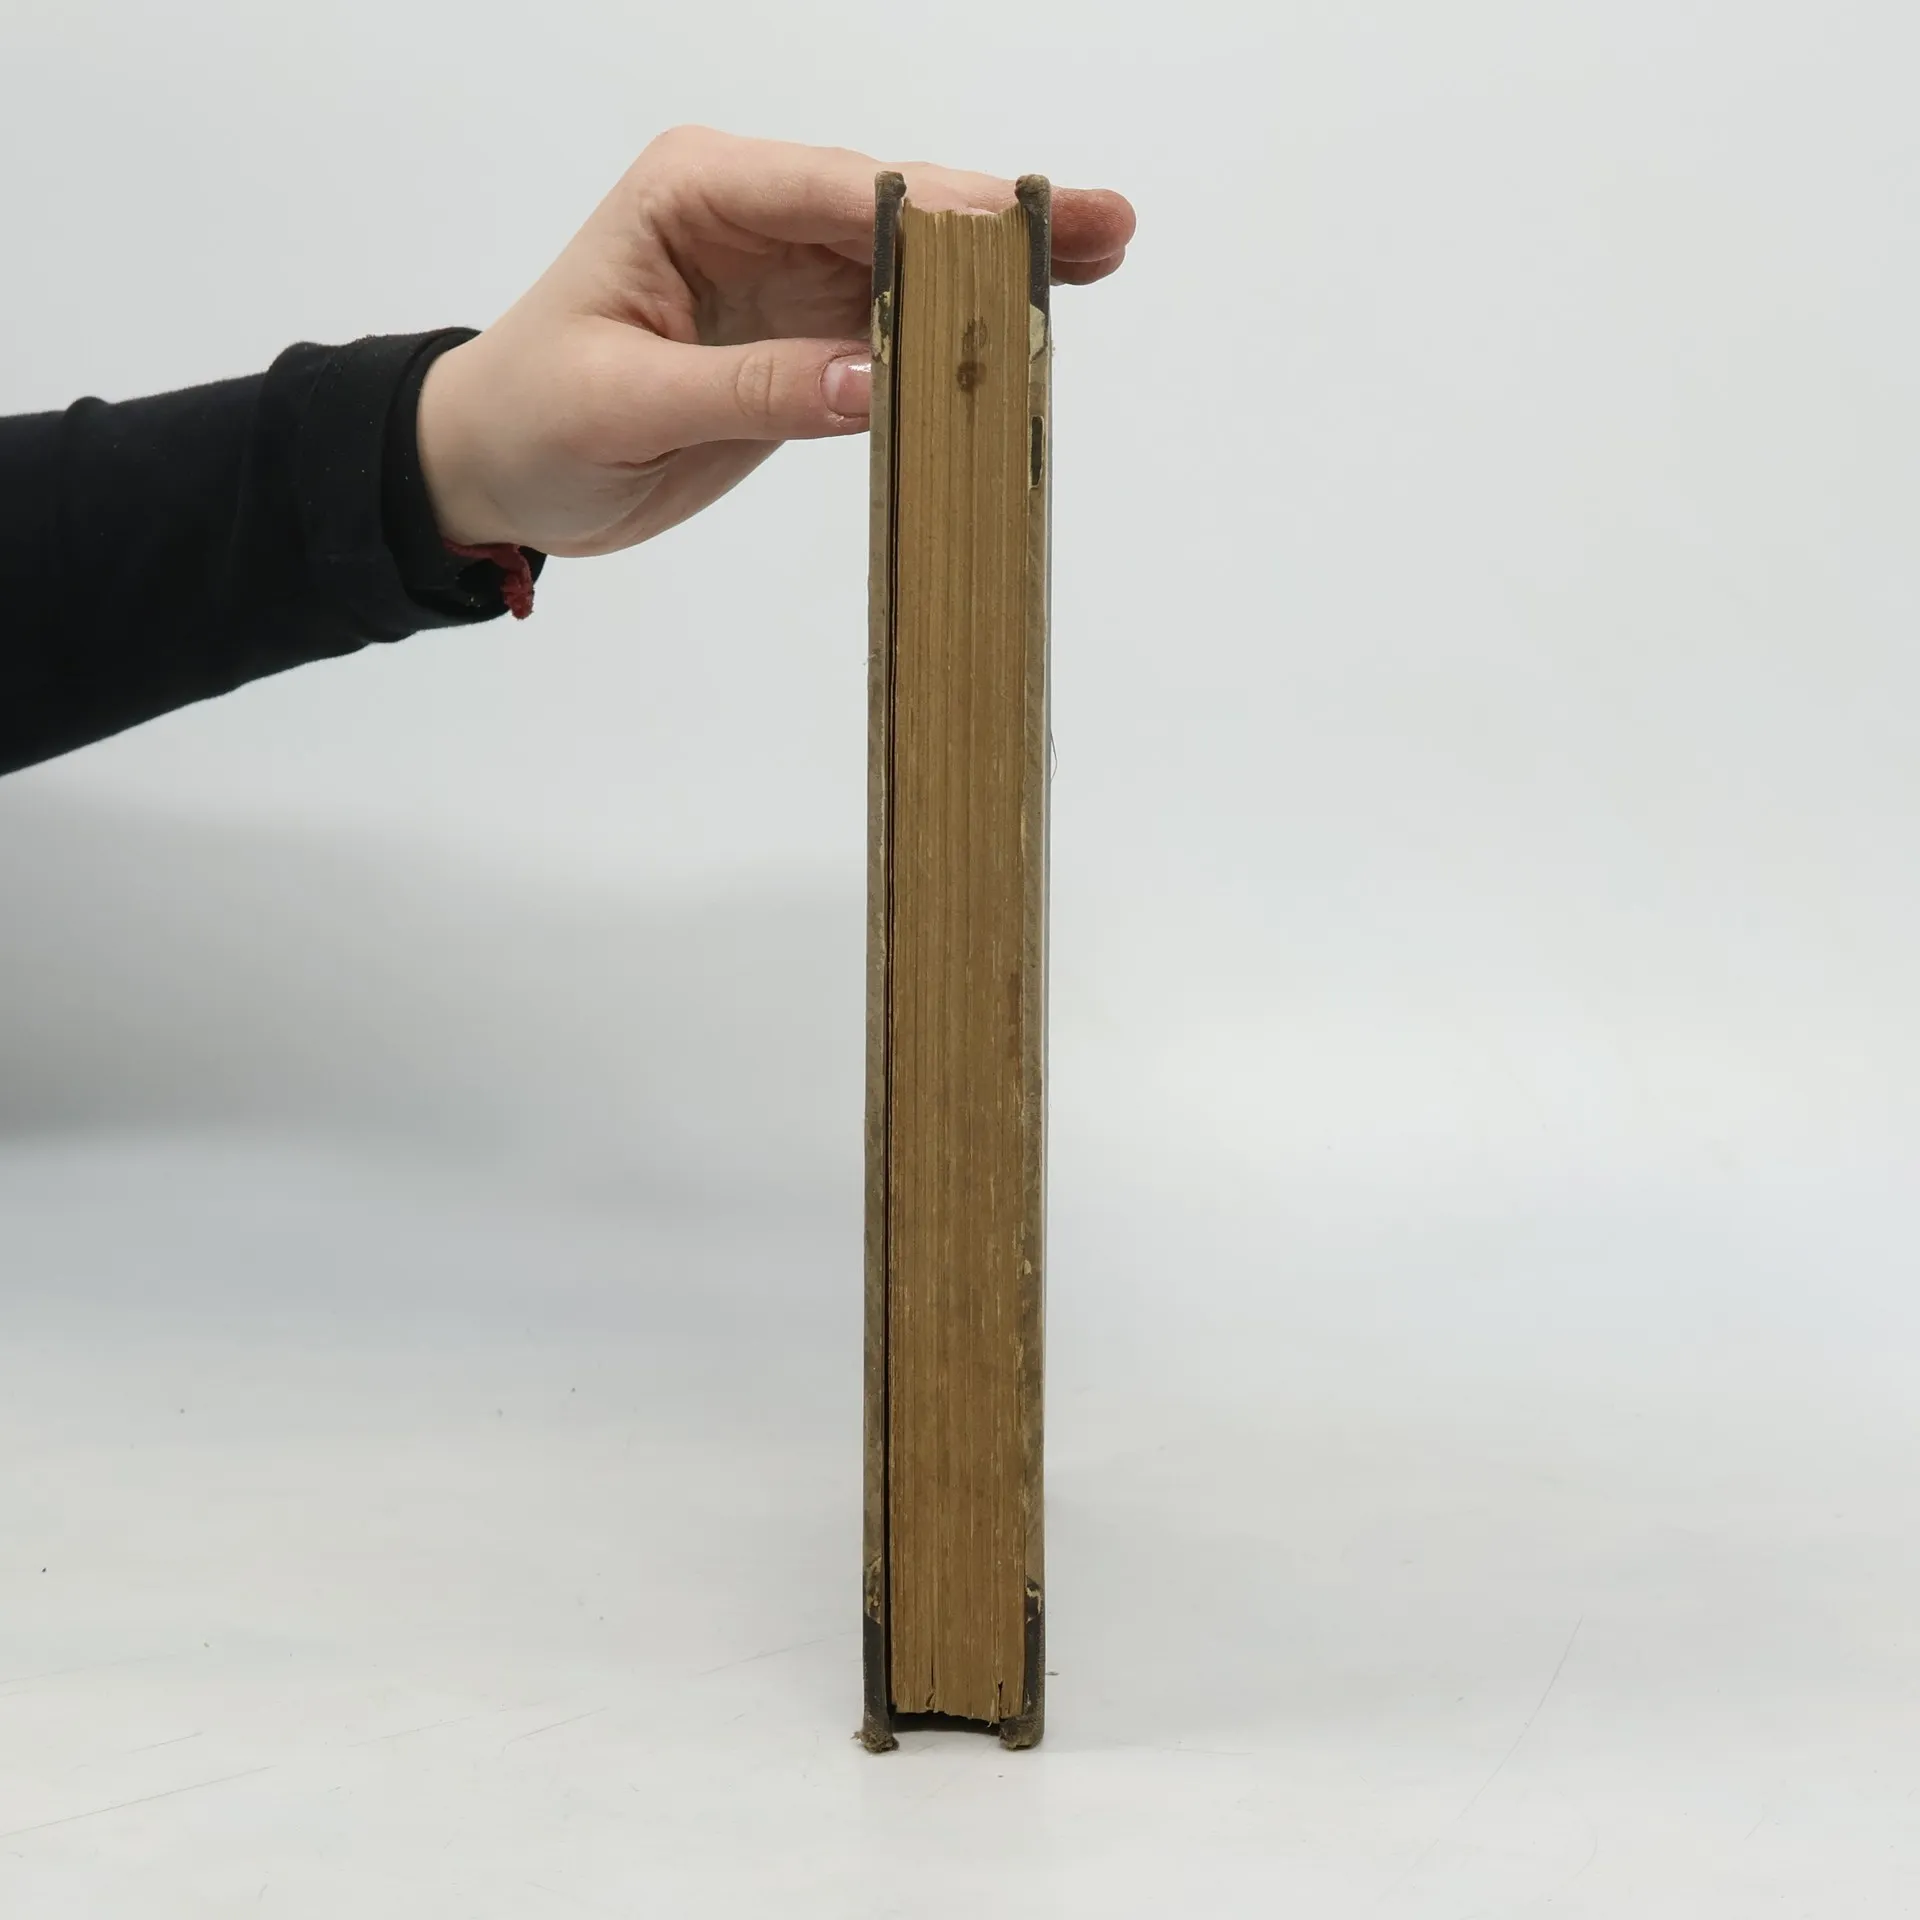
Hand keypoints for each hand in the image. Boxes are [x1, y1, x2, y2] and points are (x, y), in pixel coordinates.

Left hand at [415, 125, 1134, 557]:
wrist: (497, 470)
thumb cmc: (532, 420)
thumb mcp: (628, 405)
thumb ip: (753, 387)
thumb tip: (874, 380)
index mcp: (695, 193)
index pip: (833, 189)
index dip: (933, 211)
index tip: (1017, 230)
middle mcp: (749, 215)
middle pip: (891, 212)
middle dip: (992, 223)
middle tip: (1099, 225)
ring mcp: (782, 275)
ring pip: (906, 266)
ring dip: (994, 272)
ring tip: (1098, 258)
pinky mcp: (800, 338)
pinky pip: (891, 331)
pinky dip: (956, 335)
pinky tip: (1024, 327)